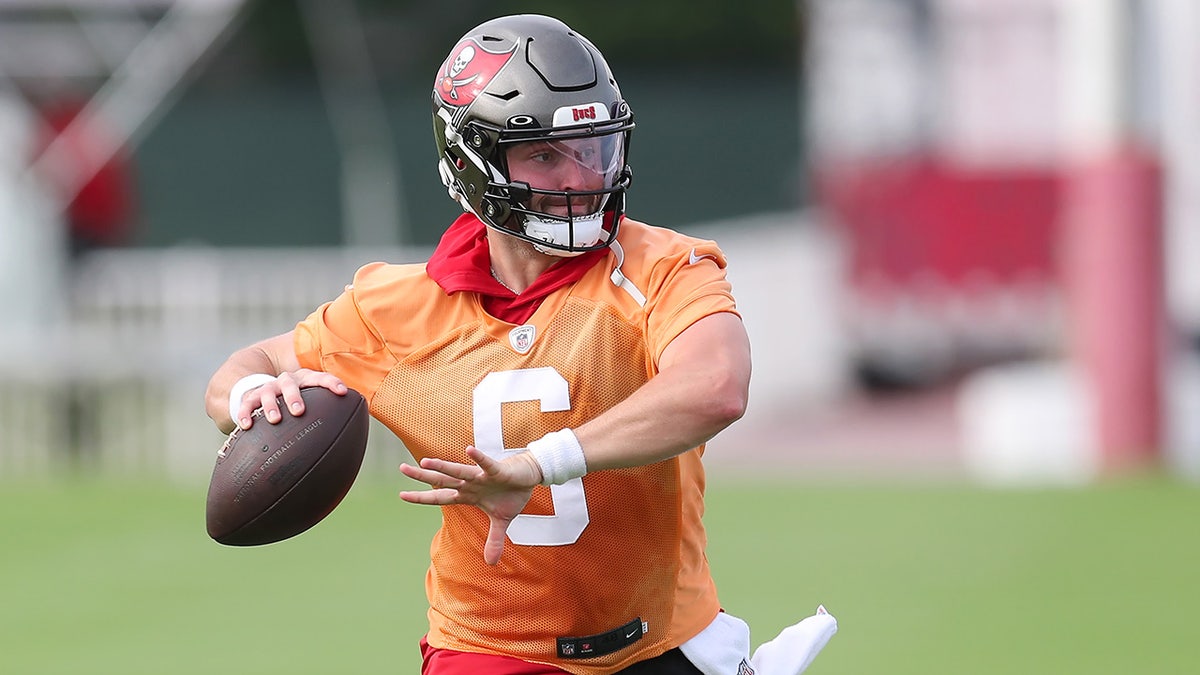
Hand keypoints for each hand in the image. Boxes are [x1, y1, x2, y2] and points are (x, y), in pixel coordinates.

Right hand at [234, 369, 346, 428]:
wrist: (264, 387)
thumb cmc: (296, 400)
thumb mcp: (312, 400)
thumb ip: (328, 413)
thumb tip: (349, 441)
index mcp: (304, 379)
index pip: (320, 377)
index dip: (331, 382)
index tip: (343, 391)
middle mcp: (286, 381)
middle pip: (290, 384)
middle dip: (294, 397)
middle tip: (299, 411)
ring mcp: (268, 388)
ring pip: (268, 393)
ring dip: (271, 406)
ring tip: (275, 420)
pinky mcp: (251, 397)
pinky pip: (246, 405)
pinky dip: (245, 414)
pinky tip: (246, 426)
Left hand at [399, 447, 543, 564]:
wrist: (530, 476)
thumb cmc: (512, 493)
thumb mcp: (501, 521)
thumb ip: (494, 540)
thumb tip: (491, 563)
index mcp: (467, 495)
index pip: (440, 497)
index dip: (422, 497)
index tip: (401, 495)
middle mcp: (470, 484)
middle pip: (442, 480)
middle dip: (422, 476)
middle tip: (401, 468)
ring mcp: (482, 476)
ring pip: (458, 471)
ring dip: (443, 467)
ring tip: (425, 462)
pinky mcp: (497, 471)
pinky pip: (486, 464)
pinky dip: (478, 458)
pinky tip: (468, 450)